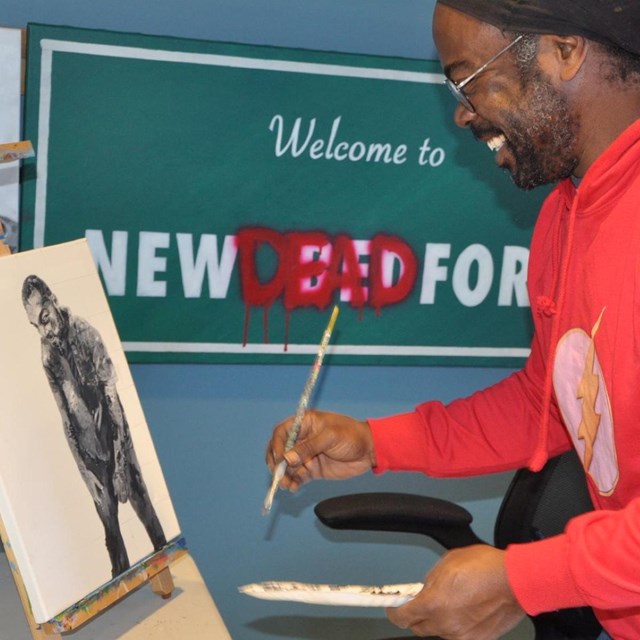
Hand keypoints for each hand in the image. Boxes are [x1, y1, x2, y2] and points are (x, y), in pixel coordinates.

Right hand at [265, 409, 375, 490]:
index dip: (276, 445)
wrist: (370, 451)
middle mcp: (302, 439)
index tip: (278, 459)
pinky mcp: (312, 469)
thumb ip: (308, 448)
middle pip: (280, 451)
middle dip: (277, 463)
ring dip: (283, 476)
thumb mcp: (330, 437)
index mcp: (305, 424)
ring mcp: (306, 456)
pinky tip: (293, 488)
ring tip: (287, 485)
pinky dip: (292, 483)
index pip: (282, 433)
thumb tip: (286, 459)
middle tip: (279, 475)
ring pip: (287, 467)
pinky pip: (297, 477)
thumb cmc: (352, 435)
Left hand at [386, 545, 524, 639]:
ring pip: (439, 632)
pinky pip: (458, 635)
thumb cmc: (486, 567)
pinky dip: (457, 625)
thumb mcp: (448, 562)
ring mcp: (462, 635)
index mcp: (434, 603)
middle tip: (420, 603)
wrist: (515, 580)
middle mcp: (446, 624)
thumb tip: (425, 588)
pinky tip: (465, 610)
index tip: (393, 607)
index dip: (394, 611)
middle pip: (418, 628)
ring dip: (438, 620)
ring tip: (451, 601)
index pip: (402, 616)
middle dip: (416, 615)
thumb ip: (431, 579)